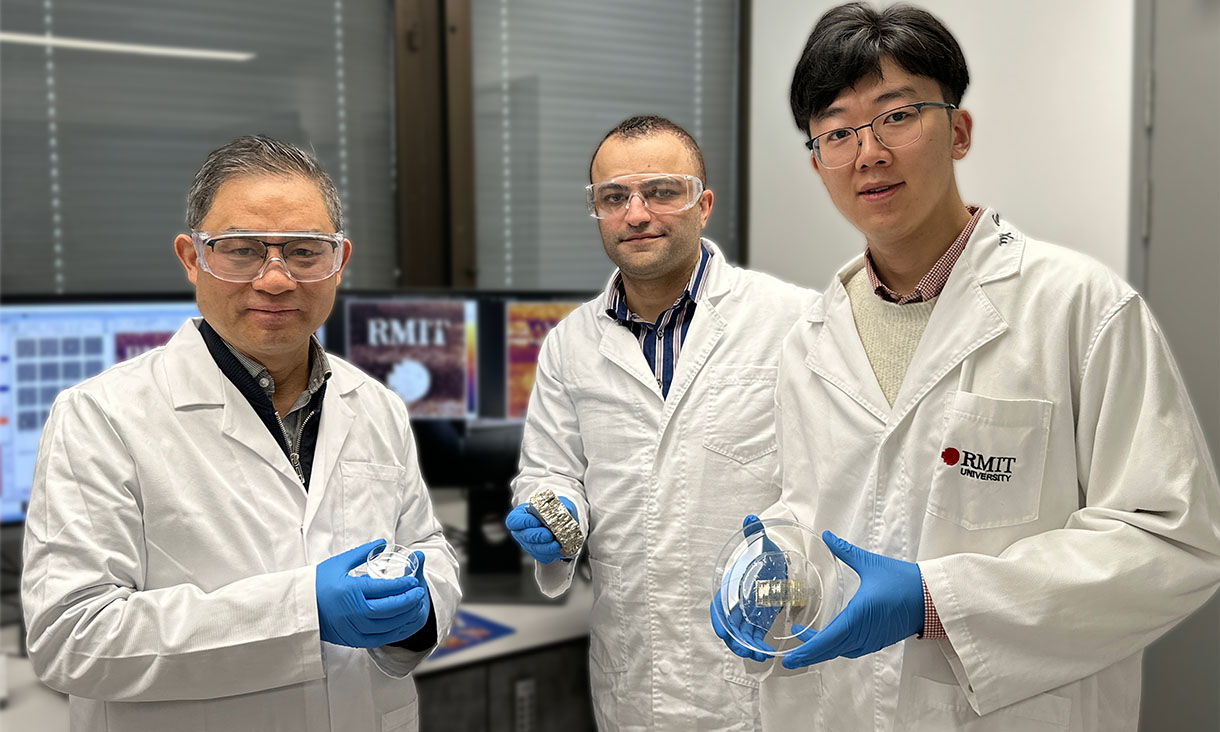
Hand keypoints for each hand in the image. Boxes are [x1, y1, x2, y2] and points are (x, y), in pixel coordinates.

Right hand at [316, 540, 431, 647]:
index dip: (403, 585)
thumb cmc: (317, 584)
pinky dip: (395, 631)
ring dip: (405, 616)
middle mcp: (354, 612)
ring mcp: (354, 628)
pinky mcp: (354, 640)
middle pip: (390, 608)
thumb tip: (383, 542)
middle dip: (409, 600)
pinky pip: (380, 638)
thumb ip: (362, 553)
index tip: (413, 580)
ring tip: (415, 606)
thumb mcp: (338, 563)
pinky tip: (402, 622)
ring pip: (388, 625)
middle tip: (419, 592)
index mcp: (351, 591)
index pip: (385, 589)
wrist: (299, 610)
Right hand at [505, 496, 577, 563]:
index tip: (536, 521)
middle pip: (525, 536)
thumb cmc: (551, 509)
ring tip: (557, 545)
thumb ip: (556, 505)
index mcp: (518, 516)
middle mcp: (520, 532)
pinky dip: (552, 554)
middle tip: (549, 535)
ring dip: (546, 548)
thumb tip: (564, 512)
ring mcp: (528, 544)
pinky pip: (543, 556)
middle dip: (537, 536)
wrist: (556, 520)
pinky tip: (560, 550)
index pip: (514, 521)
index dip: (524, 522)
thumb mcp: (553, 502)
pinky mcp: (538, 553)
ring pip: (534, 548)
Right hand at [711, 515, 784, 661]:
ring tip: (760, 655)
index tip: (723, 632)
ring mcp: (747, 614)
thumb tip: (750, 519)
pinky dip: (757, 646)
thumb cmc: (763, 553)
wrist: (774, 563)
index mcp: (731, 587)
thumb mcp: (760, 543)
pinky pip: (754, 637)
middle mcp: (736, 603)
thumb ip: (754, 533)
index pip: (719, 606)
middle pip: (729, 626)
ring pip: (740, 635)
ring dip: (747, 647)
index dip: (719, 619)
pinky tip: (766, 653)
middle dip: (734, 640)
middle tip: (745, 649)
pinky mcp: (759, 621)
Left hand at [781, 531, 922, 668]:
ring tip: (806, 644)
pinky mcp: (880, 640)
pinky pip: (853, 650)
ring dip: (823, 651)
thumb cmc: (905, 581)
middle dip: (808, 654)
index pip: (827, 640)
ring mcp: (872, 639)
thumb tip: (827, 536)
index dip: (807, 650)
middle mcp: (863, 633)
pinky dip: (838, 649)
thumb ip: (845, 551)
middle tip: (789, 657)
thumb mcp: (871, 564)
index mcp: (858, 616)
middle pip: (830, 650)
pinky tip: (831, 641)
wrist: (934, 598)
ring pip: (841, 651)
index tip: (790, 657)